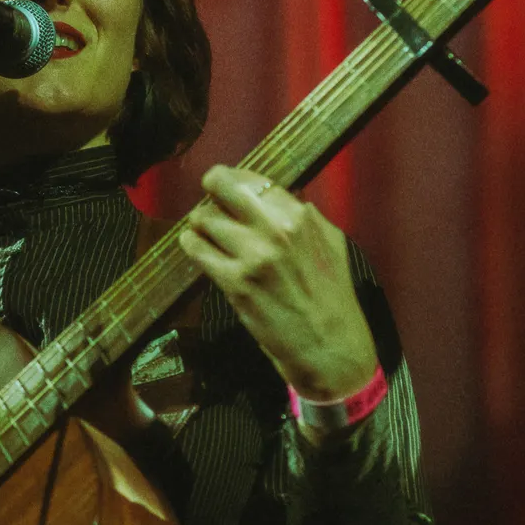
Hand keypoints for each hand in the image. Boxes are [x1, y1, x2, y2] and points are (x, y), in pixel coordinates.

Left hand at [177, 165, 377, 400]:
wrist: (330, 346)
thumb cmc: (332, 295)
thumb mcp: (330, 242)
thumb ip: (302, 215)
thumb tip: (274, 195)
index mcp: (298, 215)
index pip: (250, 179)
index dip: (232, 180)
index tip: (224, 187)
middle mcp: (274, 229)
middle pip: (220, 187)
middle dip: (211, 192)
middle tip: (210, 203)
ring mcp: (252, 256)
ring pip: (202, 219)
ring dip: (200, 224)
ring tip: (206, 234)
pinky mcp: (234, 283)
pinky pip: (196, 250)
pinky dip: (192, 246)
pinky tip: (199, 249)